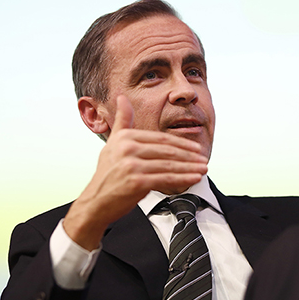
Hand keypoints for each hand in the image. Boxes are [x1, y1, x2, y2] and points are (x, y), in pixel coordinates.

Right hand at [64, 95, 207, 249]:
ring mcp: (131, 165)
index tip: (195, 148)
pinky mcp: (136, 182)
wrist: (95, 202)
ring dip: (190, 167)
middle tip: (203, 158)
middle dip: (189, 155)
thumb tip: (122, 97)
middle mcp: (127, 148)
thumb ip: (123, 120)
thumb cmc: (107, 174)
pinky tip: (194, 178)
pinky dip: (183, 178)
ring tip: (203, 168)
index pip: (161, 139)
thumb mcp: (113, 143)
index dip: (181, 143)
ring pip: (169, 165)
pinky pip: (165, 179)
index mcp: (125, 137)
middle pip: (167, 151)